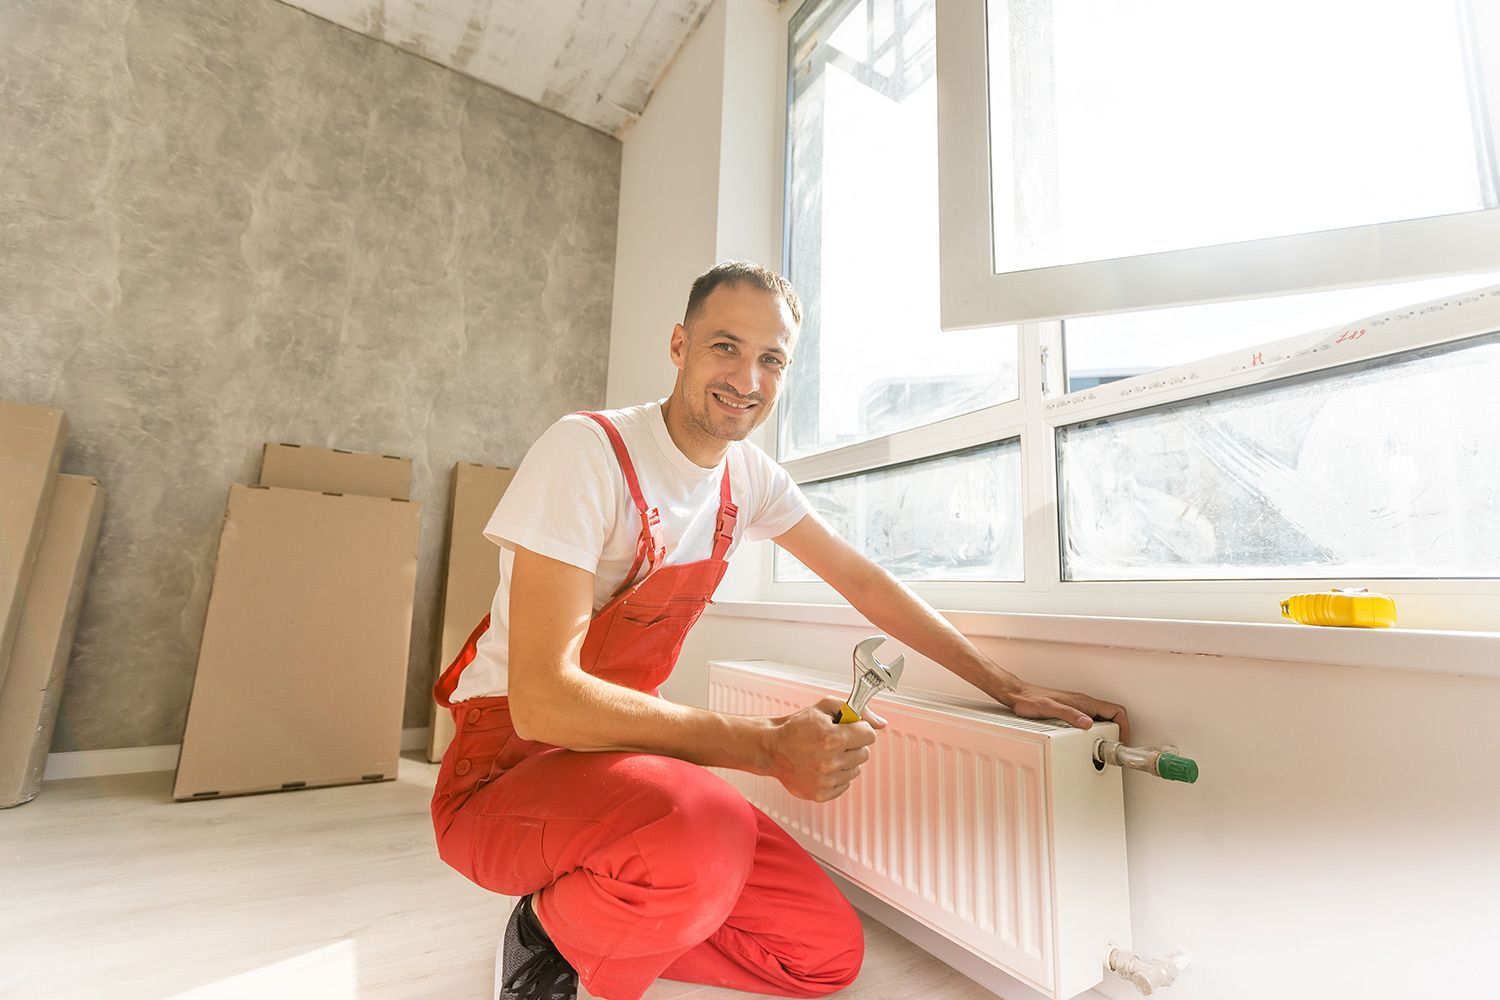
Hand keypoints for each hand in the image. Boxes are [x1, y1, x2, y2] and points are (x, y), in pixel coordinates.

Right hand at [766, 696, 885, 801]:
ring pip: (855, 769)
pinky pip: (845, 784)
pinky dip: (837, 776)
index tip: (848, 728)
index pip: (869, 735)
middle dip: (853, 744)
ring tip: (825, 753)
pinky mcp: (821, 794)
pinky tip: (821, 766)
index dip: (859, 729)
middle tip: (834, 740)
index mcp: (832, 737)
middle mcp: (829, 761)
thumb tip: (881, 723)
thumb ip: (857, 711)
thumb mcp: (825, 707)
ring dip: (845, 760)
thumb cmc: (797, 726)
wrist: (771, 748)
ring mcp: (825, 780)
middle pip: (864, 753)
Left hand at [1007, 685, 1130, 743]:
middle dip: (1118, 732)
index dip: (1124, 726)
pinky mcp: (1070, 712)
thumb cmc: (1030, 700)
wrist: (1017, 695)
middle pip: (1111, 716)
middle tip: (1114, 747)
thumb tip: (1088, 724)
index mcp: (1083, 702)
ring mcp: (1077, 707)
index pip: (1115, 711)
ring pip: (1101, 719)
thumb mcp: (1051, 709)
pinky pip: (1090, 721)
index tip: (1123, 741)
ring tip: (1104, 748)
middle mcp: (1083, 704)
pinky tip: (1087, 741)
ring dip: (1107, 733)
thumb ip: (1070, 715)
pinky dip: (1095, 732)